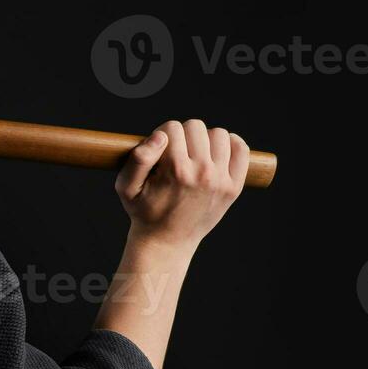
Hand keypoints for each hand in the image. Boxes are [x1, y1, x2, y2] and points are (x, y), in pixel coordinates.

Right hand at [116, 119, 248, 252]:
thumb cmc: (143, 212)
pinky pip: (241, 149)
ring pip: (219, 134)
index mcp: (175, 171)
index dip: (161, 134)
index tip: (159, 151)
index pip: (172, 127)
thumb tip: (160, 136)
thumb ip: (138, 158)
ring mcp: (221, 180)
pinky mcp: (234, 187)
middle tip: (175, 153)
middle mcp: (201, 173)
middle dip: (182, 135)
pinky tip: (217, 151)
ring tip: (194, 154)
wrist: (166, 242)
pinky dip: (231, 143)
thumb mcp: (126, 187)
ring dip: (204, 139)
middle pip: (195, 126)